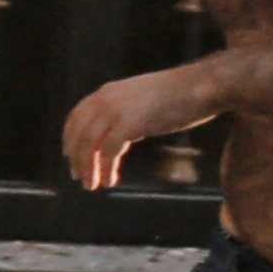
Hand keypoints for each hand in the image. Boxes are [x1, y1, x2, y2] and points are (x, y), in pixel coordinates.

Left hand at [62, 63, 221, 191]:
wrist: (201, 86)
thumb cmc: (179, 95)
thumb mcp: (141, 99)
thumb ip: (125, 111)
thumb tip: (117, 131)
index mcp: (106, 92)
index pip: (76, 117)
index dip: (70, 139)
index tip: (71, 158)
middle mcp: (105, 99)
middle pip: (78, 134)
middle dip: (76, 159)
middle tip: (79, 177)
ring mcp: (116, 110)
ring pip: (89, 145)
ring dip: (88, 168)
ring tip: (92, 185)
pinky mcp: (130, 123)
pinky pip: (108, 152)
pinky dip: (106, 169)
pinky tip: (110, 180)